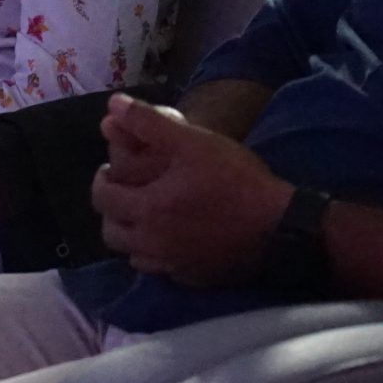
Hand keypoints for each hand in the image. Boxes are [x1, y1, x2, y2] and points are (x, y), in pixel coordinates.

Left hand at [90, 95, 290, 285]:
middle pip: (111, 231)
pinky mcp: (192, 278)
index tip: (111, 169)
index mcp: (147, 210)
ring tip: (145, 212)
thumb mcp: (193, 142)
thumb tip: (113, 103)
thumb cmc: (236, 180)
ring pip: (132, 254)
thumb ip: (148, 122)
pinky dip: (155, 253)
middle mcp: (152, 245)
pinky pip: (159, 269)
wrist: (281, 226)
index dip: (102, 180)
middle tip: (127, 190)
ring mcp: (172, 267)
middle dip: (112, 208)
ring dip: (130, 233)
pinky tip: (171, 236)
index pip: (102, 198)